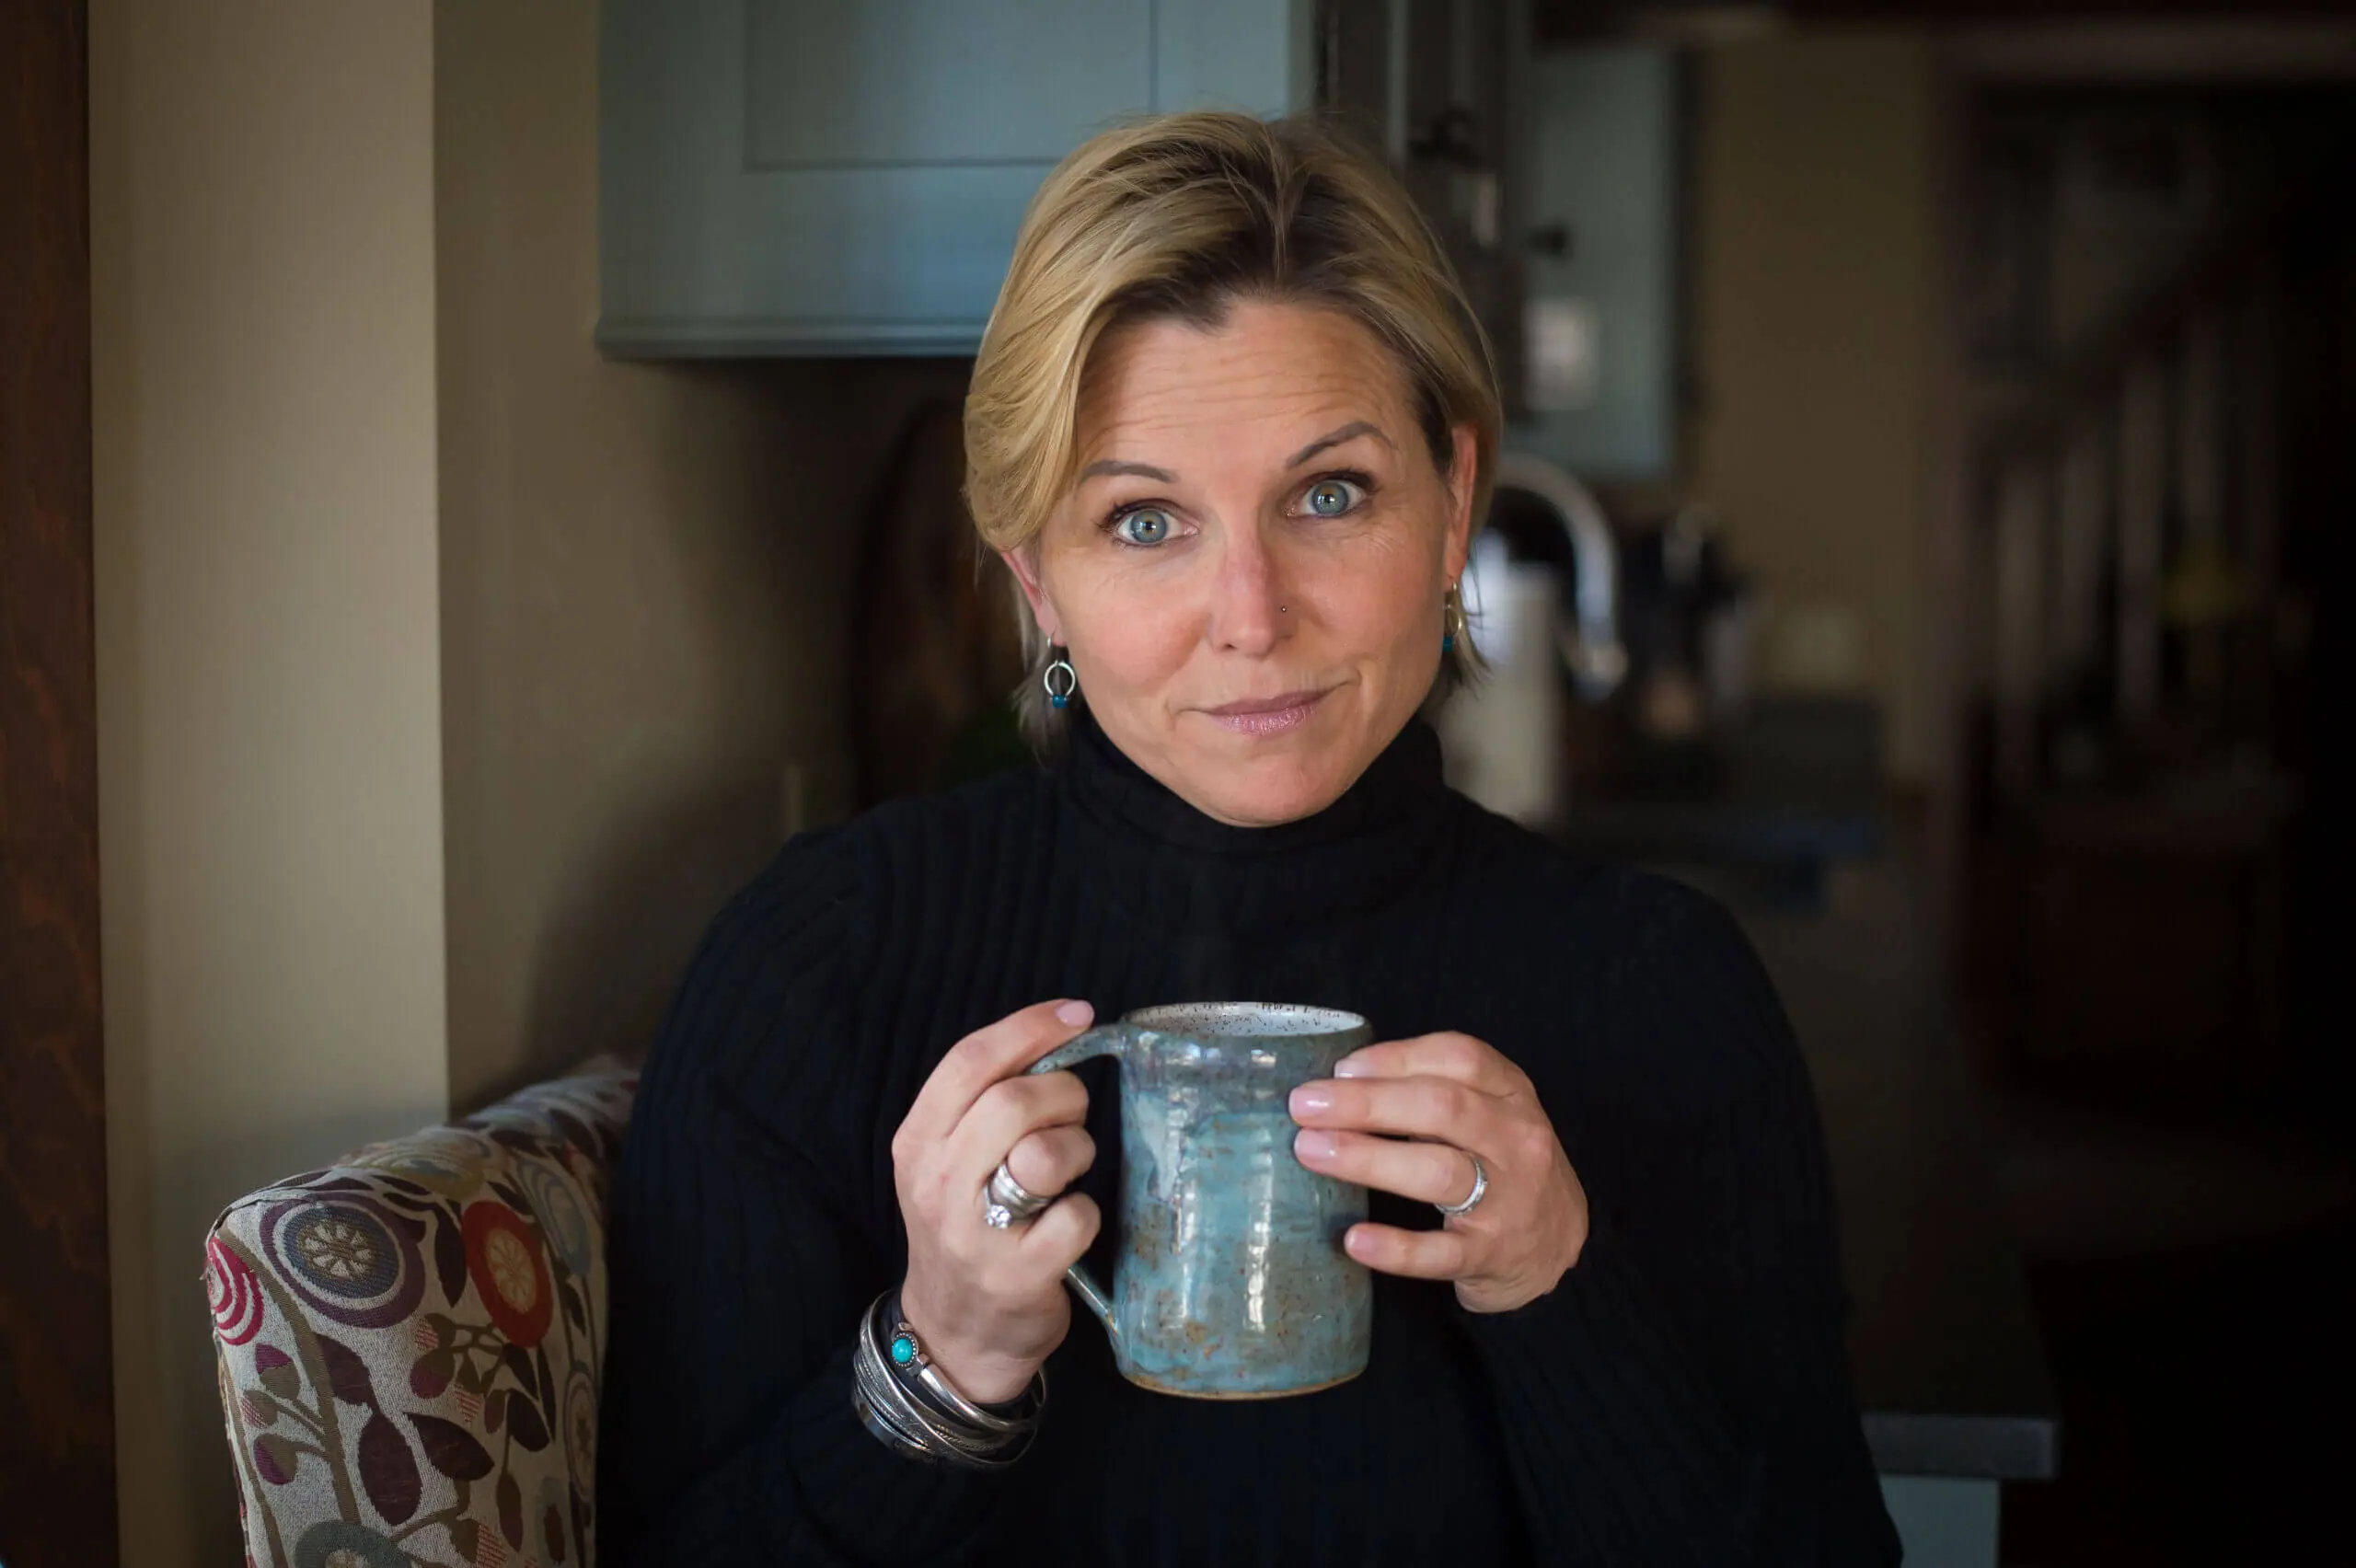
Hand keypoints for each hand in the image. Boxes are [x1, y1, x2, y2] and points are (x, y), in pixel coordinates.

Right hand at [892, 999, 1101, 1401]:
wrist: (955, 1333)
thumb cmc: (968, 1228)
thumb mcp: (952, 1161)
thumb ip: (987, 1104)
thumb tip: (1060, 1037)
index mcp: (919, 1141)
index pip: (969, 1061)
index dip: (1029, 1028)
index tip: (1077, 1015)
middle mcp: (938, 1183)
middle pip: (1013, 1100)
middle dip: (1063, 1095)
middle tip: (1072, 1117)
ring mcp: (975, 1232)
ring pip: (1047, 1154)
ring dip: (1078, 1151)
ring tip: (1069, 1173)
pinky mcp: (1017, 1275)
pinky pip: (1076, 1216)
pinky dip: (1086, 1214)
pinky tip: (1068, 1225)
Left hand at [1288, 1032, 1588, 1313]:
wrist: (1557, 1245)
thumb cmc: (1501, 1165)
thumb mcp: (1486, 1114)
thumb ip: (1430, 1093)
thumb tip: (1338, 1082)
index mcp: (1511, 1094)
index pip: (1460, 1058)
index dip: (1396, 1058)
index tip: (1340, 1068)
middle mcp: (1516, 1140)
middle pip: (1442, 1108)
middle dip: (1366, 1103)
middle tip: (1304, 1105)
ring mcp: (1508, 1199)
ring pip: (1440, 1172)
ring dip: (1369, 1158)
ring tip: (1311, 1151)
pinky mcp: (1492, 1254)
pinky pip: (1442, 1251)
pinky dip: (1397, 1247)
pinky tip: (1354, 1239)